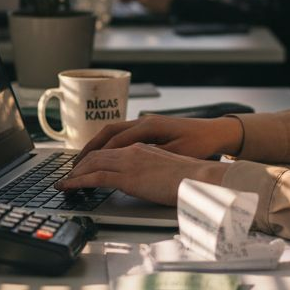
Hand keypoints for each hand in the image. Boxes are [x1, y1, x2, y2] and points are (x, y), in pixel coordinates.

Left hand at [56, 143, 228, 204]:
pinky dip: (77, 181)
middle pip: (97, 153)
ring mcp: (129, 162)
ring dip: (74, 173)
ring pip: (92, 163)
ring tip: (64, 183)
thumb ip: (151, 171)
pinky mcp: (128, 177)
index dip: (94, 157)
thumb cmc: (191, 178)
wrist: (201, 178)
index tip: (84, 166)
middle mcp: (133, 150)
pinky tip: (69, 187)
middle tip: (68, 174)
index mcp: (143, 147)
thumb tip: (143, 181)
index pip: (111, 149)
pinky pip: (95, 177)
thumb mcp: (167, 169)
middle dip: (79, 164)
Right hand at [75, 115, 242, 161]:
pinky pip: (121, 133)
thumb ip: (152, 158)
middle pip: (108, 132)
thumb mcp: (177, 154)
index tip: (82, 169)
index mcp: (149, 126)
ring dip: (96, 144)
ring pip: (112, 131)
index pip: (115, 140)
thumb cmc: (200, 144)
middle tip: (74, 166)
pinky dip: (108, 143)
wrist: (215, 132)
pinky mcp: (147, 128)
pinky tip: (102, 155)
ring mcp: (145, 122)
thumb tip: (129, 166)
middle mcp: (143, 121)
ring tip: (83, 161)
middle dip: (89, 149)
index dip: (97, 156)